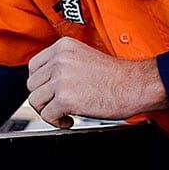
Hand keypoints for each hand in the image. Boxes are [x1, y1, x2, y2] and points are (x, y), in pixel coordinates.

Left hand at [27, 37, 168, 127]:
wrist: (136, 85)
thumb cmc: (116, 75)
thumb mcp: (84, 57)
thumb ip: (64, 64)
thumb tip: (44, 82)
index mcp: (63, 47)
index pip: (34, 66)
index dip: (40, 83)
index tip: (49, 91)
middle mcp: (59, 60)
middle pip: (32, 84)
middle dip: (43, 98)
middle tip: (57, 105)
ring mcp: (61, 78)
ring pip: (35, 101)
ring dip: (48, 111)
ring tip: (64, 113)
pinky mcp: (64, 98)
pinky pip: (47, 115)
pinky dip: (56, 122)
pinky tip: (70, 119)